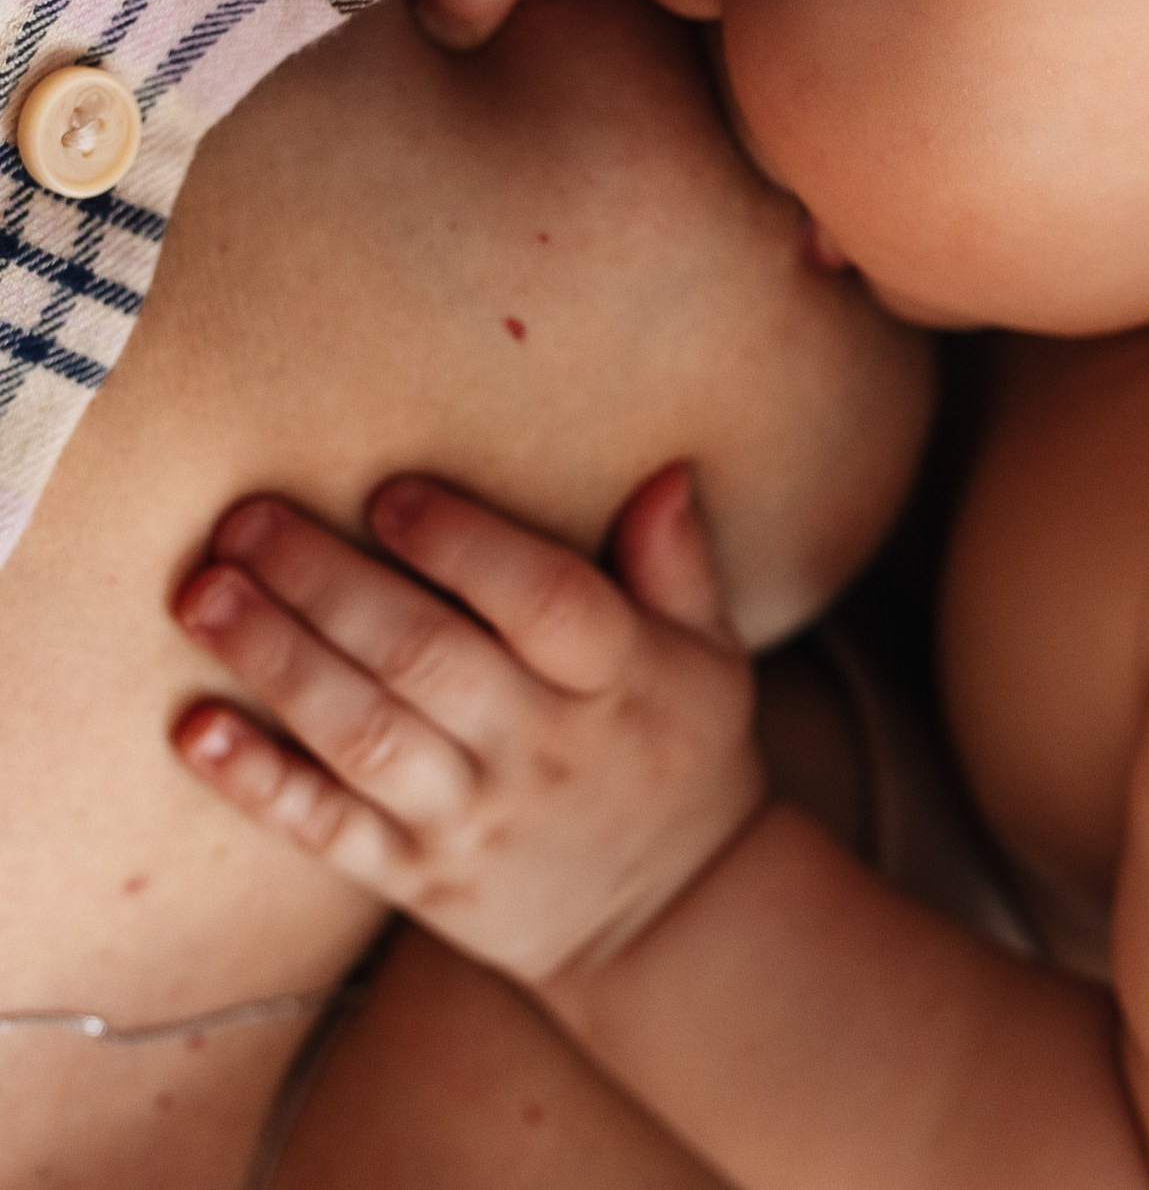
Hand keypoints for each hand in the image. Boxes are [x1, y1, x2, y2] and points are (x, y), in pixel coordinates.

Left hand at [170, 467, 763, 987]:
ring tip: (205, 594)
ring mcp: (475, 818)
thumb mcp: (710, 654)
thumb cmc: (679, 751)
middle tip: (248, 520)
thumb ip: (677, 565)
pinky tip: (198, 730)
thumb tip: (663, 476)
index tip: (391, 493)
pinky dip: (259, 783)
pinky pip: (329, 830)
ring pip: (365, 735)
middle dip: (329, 584)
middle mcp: (544, 746)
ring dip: (278, 662)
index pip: (547, 602)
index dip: (466, 546)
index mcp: (623, 678)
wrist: (670, 913)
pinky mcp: (418, 876)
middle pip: (428, 658)